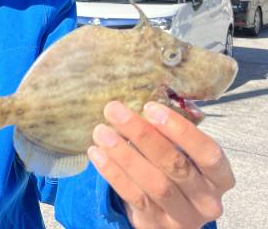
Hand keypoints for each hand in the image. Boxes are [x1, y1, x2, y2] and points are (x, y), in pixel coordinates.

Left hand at [87, 101, 234, 228]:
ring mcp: (182, 216)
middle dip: (143, 134)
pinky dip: (113, 173)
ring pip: (154, 183)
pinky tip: (97, 153)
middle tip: (114, 110)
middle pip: (175, 165)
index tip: (150, 107)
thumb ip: (171, 133)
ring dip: (124, 154)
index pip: (208, 153)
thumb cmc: (177, 174)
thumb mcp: (185, 156)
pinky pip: (133, 196)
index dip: (180, 129)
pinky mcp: (155, 224)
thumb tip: (139, 100)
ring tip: (101, 131)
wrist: (170, 217)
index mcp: (220, 177)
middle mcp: (206, 200)